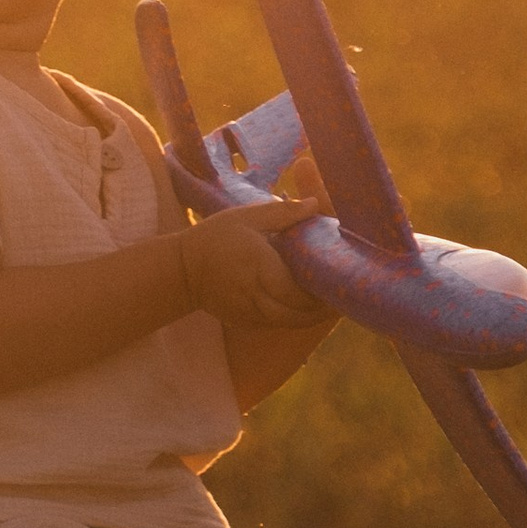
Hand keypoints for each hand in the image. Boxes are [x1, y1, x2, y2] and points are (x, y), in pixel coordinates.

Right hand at [176, 197, 332, 326]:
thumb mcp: (246, 217)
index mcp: (259, 266)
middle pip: (302, 312)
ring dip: (314, 314)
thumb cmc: (215, 238)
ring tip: (331, 300)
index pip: (299, 289)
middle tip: (345, 291)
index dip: (323, 289)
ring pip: (293, 322)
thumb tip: (316, 205)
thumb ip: (283, 213)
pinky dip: (296, 315)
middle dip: (326, 306)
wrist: (181, 270)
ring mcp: (251, 313)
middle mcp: (256, 295)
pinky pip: (280, 323)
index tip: (342, 278)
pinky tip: (305, 302)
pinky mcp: (248, 322)